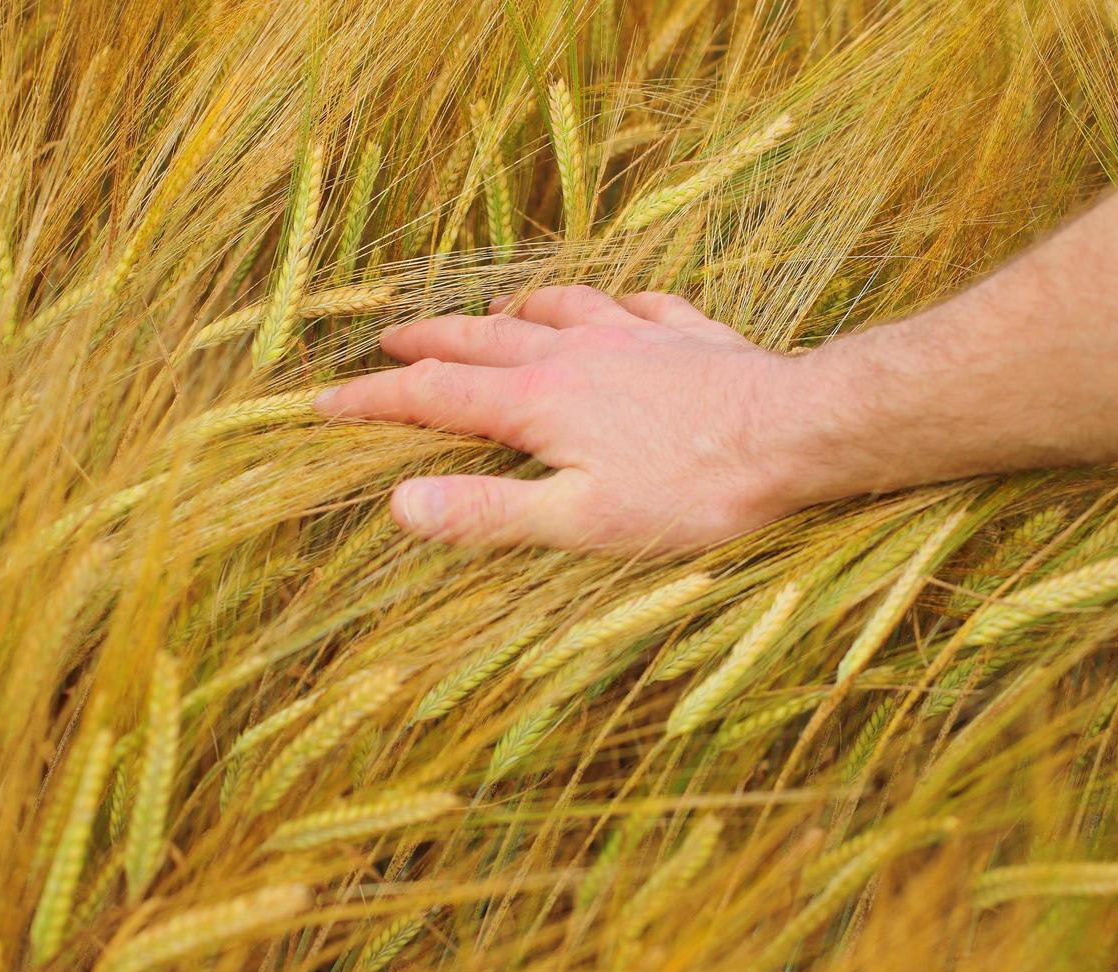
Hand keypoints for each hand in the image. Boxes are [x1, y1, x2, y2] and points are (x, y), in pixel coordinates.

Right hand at [314, 285, 840, 553]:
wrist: (794, 434)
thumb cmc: (691, 490)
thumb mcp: (581, 521)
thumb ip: (490, 512)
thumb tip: (401, 503)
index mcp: (538, 402)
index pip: (434, 394)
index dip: (374, 400)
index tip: (323, 401)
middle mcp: (575, 353)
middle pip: (481, 338)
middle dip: (425, 340)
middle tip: (386, 339)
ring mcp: (632, 334)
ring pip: (554, 307)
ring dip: (510, 309)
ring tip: (491, 312)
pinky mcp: (685, 332)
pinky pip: (632, 304)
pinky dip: (606, 304)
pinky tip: (613, 309)